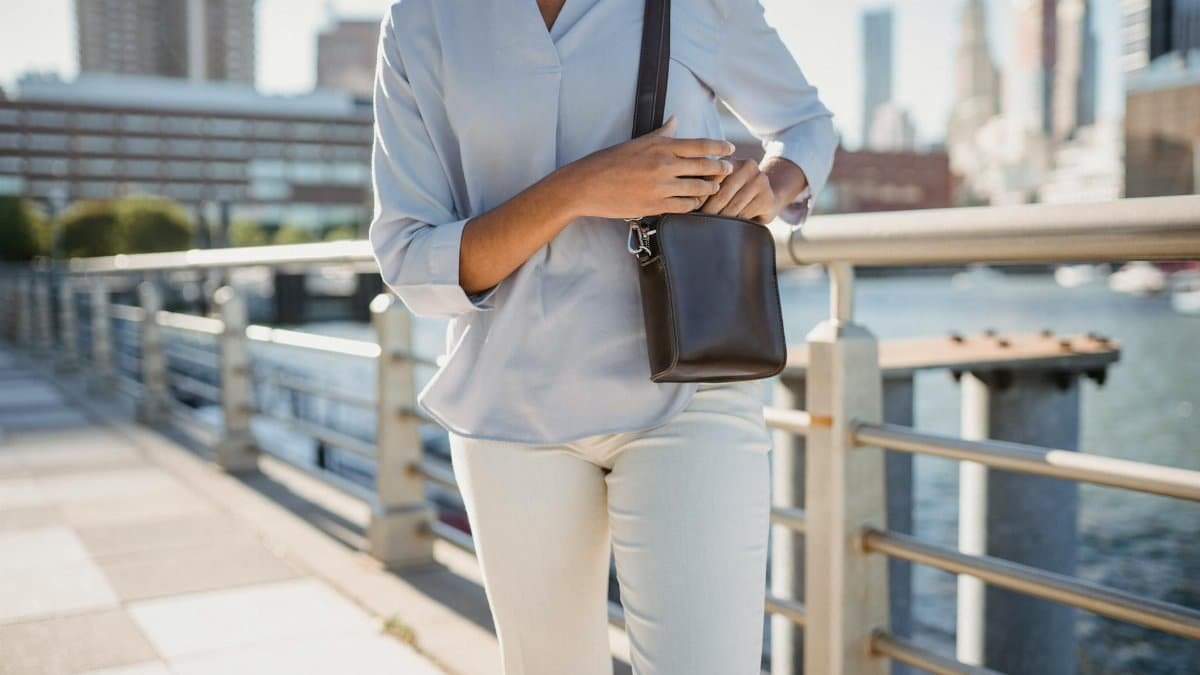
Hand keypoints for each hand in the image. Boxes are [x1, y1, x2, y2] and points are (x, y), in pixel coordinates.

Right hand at [554, 115, 735, 219]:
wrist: (586, 185)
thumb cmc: (609, 162)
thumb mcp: (637, 142)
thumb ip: (661, 133)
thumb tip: (676, 121)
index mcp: (660, 146)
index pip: (700, 145)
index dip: (719, 147)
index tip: (730, 149)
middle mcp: (664, 164)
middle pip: (704, 166)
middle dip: (720, 169)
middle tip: (728, 170)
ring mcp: (660, 186)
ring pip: (697, 188)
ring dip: (709, 189)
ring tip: (714, 189)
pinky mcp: (654, 205)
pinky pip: (684, 206)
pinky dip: (693, 205)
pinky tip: (696, 204)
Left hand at [699, 159, 783, 224]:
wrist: (771, 193)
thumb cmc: (738, 191)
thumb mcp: (724, 183)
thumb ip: (708, 186)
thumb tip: (686, 201)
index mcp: (731, 161)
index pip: (711, 180)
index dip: (700, 197)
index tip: (692, 210)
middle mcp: (747, 166)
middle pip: (721, 195)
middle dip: (709, 212)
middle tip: (700, 222)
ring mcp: (760, 181)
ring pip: (733, 207)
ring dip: (722, 219)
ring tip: (714, 226)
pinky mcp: (767, 197)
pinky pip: (745, 214)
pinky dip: (737, 222)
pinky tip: (733, 224)